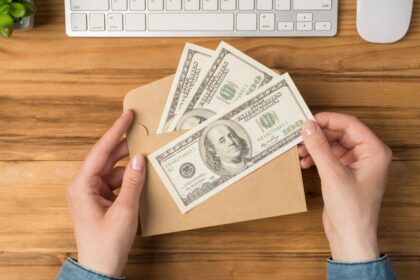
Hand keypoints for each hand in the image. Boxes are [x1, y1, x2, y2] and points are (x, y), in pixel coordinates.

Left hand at [67, 111, 145, 276]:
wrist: (101, 267)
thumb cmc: (106, 243)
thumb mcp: (124, 210)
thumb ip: (133, 182)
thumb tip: (140, 158)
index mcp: (82, 185)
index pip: (100, 150)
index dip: (115, 131)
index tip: (127, 116)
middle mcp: (84, 185)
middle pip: (106, 157)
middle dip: (124, 146)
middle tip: (141, 131)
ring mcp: (92, 192)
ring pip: (113, 169)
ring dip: (129, 164)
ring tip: (147, 154)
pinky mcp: (100, 199)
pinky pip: (116, 181)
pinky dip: (129, 178)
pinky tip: (143, 175)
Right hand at [299, 112, 391, 261]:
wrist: (350, 236)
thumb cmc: (351, 209)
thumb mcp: (333, 174)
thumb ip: (319, 148)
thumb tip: (308, 126)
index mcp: (374, 151)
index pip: (350, 125)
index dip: (328, 120)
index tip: (308, 120)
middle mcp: (367, 155)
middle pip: (340, 133)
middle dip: (319, 135)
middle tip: (299, 136)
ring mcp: (356, 164)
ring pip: (333, 145)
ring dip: (315, 146)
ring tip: (299, 151)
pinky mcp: (345, 173)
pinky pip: (329, 157)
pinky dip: (316, 157)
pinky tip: (304, 162)